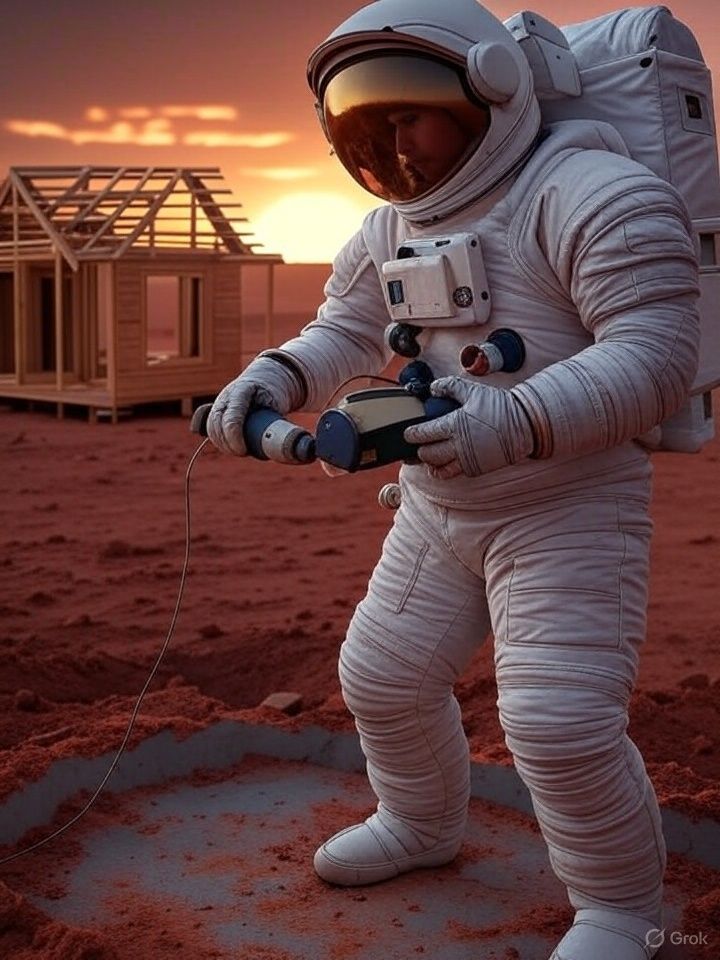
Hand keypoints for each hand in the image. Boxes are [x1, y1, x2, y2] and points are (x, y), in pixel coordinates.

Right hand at [206, 356, 300, 455]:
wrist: (266, 379)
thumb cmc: (275, 393)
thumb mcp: (280, 403)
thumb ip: (281, 422)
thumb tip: (297, 449)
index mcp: (243, 389)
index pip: (232, 415)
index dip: (234, 436)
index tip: (243, 451)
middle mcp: (227, 394)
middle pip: (217, 423)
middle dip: (227, 443)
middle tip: (243, 452)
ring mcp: (221, 401)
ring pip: (212, 426)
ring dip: (222, 443)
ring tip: (239, 450)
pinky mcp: (217, 409)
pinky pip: (209, 425)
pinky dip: (217, 438)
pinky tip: (227, 445)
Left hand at [403, 376, 534, 478]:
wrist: (524, 424)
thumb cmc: (498, 405)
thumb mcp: (473, 391)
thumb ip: (450, 387)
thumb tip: (432, 388)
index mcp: (454, 425)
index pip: (423, 434)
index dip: (412, 434)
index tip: (409, 433)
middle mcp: (458, 445)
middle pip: (428, 454)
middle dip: (420, 450)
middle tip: (419, 444)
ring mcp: (467, 460)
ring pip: (439, 469)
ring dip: (431, 463)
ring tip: (429, 457)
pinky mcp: (476, 469)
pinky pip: (454, 474)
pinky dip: (445, 471)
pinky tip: (443, 465)